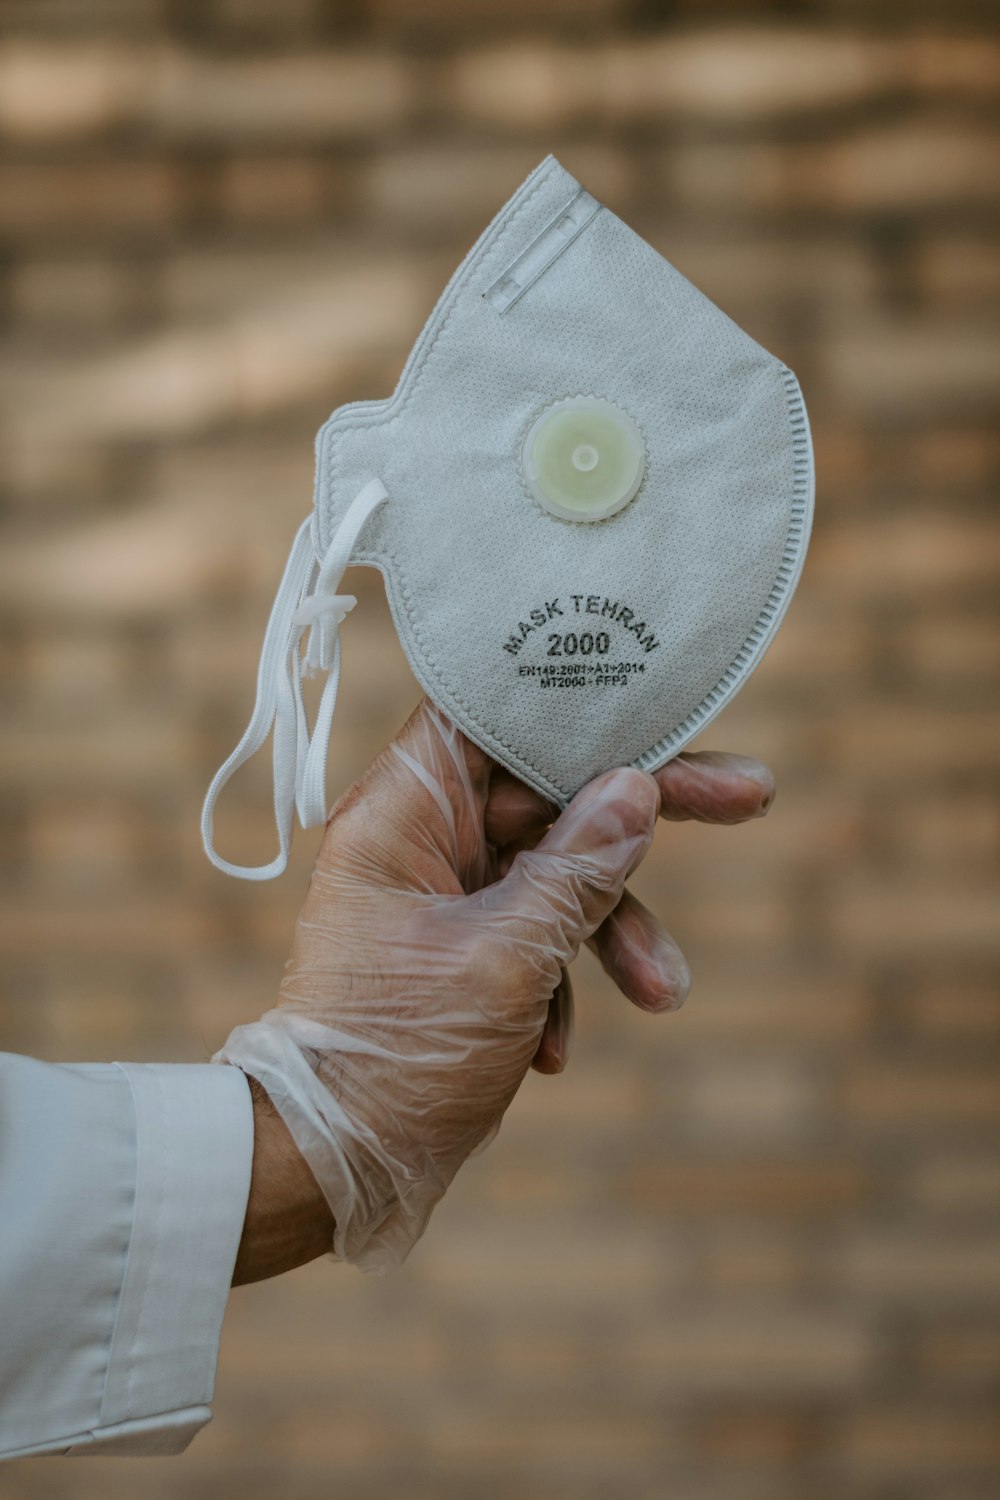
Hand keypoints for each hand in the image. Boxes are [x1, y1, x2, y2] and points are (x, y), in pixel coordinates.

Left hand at [224, 698, 772, 1278]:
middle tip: (746, 798)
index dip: (575, 702)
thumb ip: (577, 870)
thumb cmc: (398, 1055)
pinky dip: (560, 979)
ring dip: (611, 927)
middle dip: (640, 818)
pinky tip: (554, 1048)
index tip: (660, 704)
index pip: (492, 715)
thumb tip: (635, 790)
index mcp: (404, 815)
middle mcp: (419, 841)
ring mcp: (439, 895)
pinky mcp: (457, 948)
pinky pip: (531, 931)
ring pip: (551, 873)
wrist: (332, 1164)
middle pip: (544, 792)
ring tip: (662, 991)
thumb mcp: (508, 958)